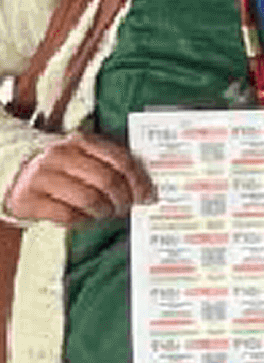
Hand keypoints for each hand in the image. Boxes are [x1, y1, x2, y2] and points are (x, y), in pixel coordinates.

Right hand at [3, 133, 153, 225]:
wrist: (19, 178)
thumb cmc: (65, 171)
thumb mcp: (86, 159)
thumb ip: (112, 166)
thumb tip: (146, 191)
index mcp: (81, 141)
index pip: (120, 159)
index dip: (138, 181)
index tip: (146, 197)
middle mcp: (60, 155)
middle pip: (107, 180)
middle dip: (122, 200)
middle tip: (124, 209)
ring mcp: (42, 176)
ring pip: (89, 198)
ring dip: (103, 211)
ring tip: (105, 213)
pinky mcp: (29, 198)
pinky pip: (67, 215)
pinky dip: (81, 221)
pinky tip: (83, 218)